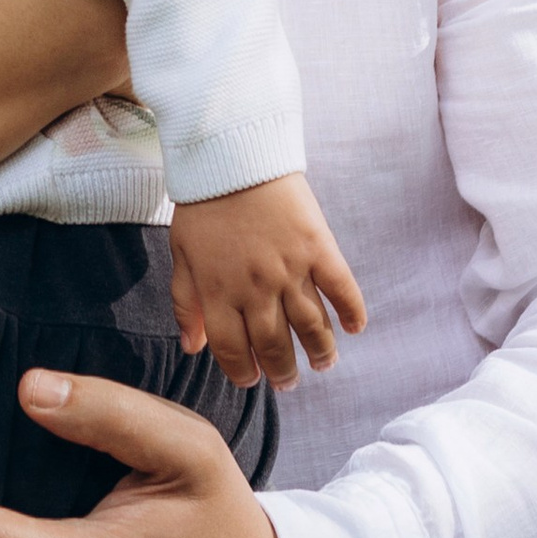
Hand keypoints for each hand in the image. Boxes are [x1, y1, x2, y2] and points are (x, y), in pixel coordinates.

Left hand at [168, 172, 366, 391]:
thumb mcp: (181, 254)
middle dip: (283, 371)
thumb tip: (191, 347)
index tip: (251, 380)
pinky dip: (351, 311)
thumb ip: (185, 303)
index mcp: (219, 292)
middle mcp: (256, 288)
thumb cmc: (202, 206)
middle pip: (274, 345)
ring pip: (311, 326)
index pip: (233, 350)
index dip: (243, 372)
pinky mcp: (318, 247)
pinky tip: (355, 328)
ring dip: (320, 351)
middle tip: (289, 382)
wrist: (233, 155)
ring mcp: (291, 269)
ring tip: (323, 364)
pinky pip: (341, 289)